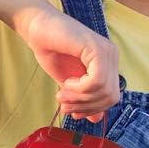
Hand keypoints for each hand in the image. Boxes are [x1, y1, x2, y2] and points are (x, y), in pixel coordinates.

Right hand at [19, 7, 119, 121]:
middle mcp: (112, 55)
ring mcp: (107, 51)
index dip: (92, 109)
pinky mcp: (96, 49)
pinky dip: (80, 89)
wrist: (36, 27)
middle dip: (86, 106)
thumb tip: (96, 119)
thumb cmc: (50, 48)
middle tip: (64, 104)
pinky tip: (67, 82)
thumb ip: (83, 97)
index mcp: (108, 62)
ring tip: (62, 94)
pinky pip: (96, 81)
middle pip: (111, 97)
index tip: (72, 111)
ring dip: (80, 99)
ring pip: (104, 91)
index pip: (112, 97)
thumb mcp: (69, 82)